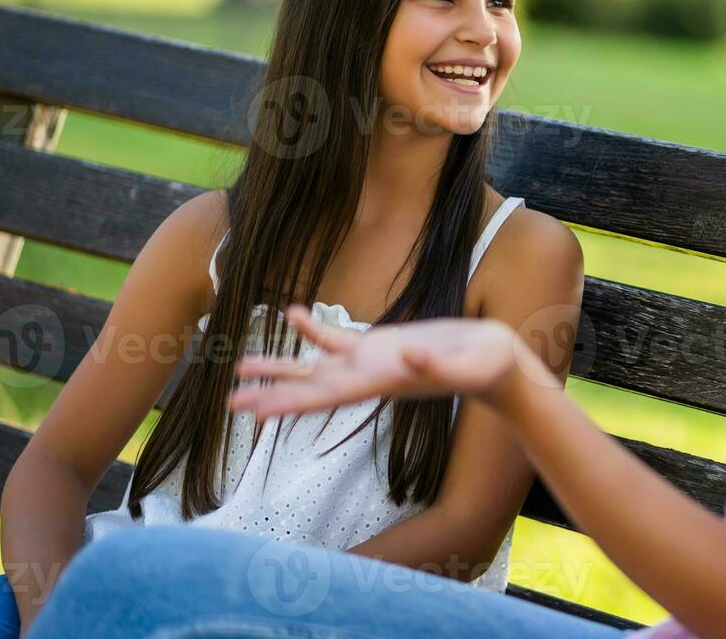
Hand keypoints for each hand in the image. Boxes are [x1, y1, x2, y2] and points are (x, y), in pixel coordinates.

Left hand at [228, 305, 543, 420]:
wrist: (496, 362)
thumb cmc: (485, 368)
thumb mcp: (463, 367)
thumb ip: (435, 367)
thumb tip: (407, 359)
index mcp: (380, 383)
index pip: (324, 397)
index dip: (288, 402)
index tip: (254, 411)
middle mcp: (368, 377)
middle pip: (308, 388)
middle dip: (270, 392)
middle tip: (229, 400)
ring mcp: (371, 361)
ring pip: (315, 366)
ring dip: (280, 367)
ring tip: (242, 366)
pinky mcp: (380, 344)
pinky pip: (338, 339)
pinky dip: (313, 328)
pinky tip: (292, 314)